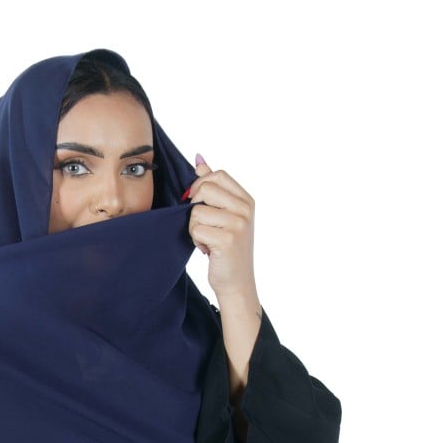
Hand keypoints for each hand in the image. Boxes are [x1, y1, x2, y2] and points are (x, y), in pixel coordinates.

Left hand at [186, 156, 257, 306]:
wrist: (237, 283)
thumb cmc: (227, 250)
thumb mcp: (224, 215)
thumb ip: (213, 187)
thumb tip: (199, 159)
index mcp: (246, 200)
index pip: (217, 175)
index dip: (201, 186)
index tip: (199, 203)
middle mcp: (245, 209)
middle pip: (205, 190)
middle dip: (195, 208)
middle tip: (204, 225)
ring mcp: (238, 224)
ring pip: (196, 212)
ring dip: (194, 229)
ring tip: (207, 240)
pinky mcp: (227, 239)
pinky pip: (196, 229)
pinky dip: (196, 241)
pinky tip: (207, 250)